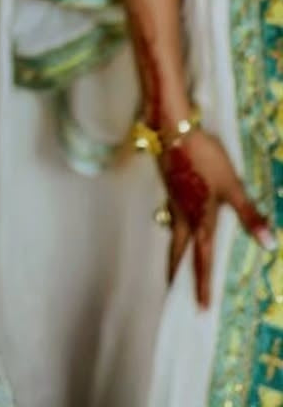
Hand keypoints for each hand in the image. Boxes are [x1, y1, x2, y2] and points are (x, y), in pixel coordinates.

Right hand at [160, 128, 273, 306]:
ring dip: (172, 256)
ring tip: (173, 269)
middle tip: (171, 296)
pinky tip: (176, 226)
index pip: (202, 260)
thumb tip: (269, 244)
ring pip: (171, 237)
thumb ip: (249, 215)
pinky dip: (172, 233)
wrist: (173, 129)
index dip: (203, 285)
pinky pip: (170, 219)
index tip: (200, 309)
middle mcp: (183, 217)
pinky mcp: (169, 188)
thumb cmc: (206, 158)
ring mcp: (173, 202)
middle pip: (177, 253)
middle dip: (176, 276)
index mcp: (200, 220)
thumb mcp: (232, 186)